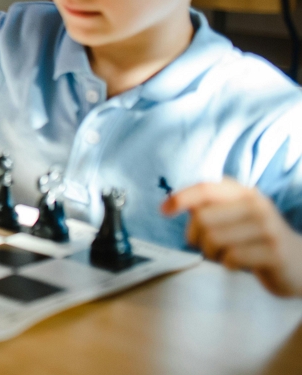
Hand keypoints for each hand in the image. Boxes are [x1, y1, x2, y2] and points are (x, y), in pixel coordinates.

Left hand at [162, 179, 301, 296]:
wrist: (300, 263)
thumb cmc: (256, 240)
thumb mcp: (235, 216)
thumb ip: (208, 207)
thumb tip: (172, 204)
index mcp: (243, 192)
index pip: (205, 188)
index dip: (180, 198)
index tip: (163, 211)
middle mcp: (257, 204)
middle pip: (203, 219)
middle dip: (196, 237)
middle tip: (207, 246)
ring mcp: (268, 227)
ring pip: (214, 239)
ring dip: (212, 253)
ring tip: (225, 255)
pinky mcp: (274, 252)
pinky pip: (232, 258)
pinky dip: (228, 264)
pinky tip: (239, 264)